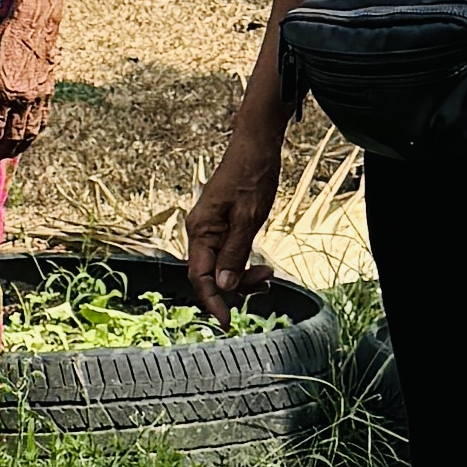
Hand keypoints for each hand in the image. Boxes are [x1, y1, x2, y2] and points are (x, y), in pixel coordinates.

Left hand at [0, 14, 61, 155]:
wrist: (34, 27)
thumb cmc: (4, 42)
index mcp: (4, 91)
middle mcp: (23, 99)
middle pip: (12, 135)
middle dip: (1, 150)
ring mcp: (38, 98)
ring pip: (29, 132)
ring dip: (18, 146)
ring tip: (8, 153)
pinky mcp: (48, 94)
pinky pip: (42, 121)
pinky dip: (33, 134)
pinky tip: (26, 138)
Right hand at [183, 112, 287, 324]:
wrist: (255, 144)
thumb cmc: (251, 174)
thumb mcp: (249, 217)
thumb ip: (235, 252)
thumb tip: (223, 284)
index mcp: (201, 229)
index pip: (200, 276)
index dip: (213, 301)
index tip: (226, 322)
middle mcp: (199, 231)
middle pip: (210, 275)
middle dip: (235, 286)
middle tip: (266, 283)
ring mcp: (209, 229)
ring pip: (219, 267)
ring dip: (241, 277)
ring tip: (267, 275)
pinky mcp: (220, 226)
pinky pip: (225, 255)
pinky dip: (241, 265)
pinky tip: (258, 266)